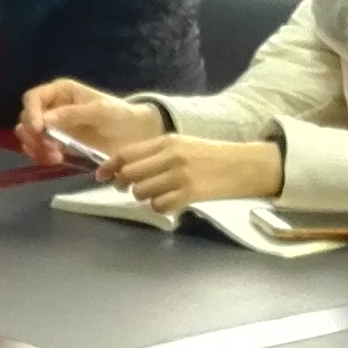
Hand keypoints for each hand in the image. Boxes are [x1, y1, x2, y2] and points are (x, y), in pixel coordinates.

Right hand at [19, 82, 161, 163]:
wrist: (133, 136)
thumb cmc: (119, 115)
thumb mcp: (100, 111)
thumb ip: (73, 114)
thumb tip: (45, 121)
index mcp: (61, 92)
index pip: (33, 98)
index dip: (31, 113)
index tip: (38, 130)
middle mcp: (51, 107)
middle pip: (26, 118)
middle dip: (33, 135)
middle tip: (50, 148)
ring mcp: (52, 127)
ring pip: (28, 136)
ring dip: (36, 148)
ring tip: (55, 157)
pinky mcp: (56, 144)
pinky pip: (37, 150)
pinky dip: (41, 157)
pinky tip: (56, 160)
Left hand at [103, 132, 280, 214]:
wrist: (246, 164)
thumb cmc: (213, 156)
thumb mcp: (184, 145)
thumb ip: (157, 153)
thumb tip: (127, 168)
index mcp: (167, 141)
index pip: (127, 153)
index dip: (109, 166)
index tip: (100, 176)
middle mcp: (170, 156)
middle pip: (129, 174)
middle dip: (124, 185)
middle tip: (129, 189)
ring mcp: (180, 175)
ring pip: (141, 192)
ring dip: (143, 197)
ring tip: (157, 194)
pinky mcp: (190, 193)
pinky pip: (160, 205)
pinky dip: (160, 207)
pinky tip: (170, 202)